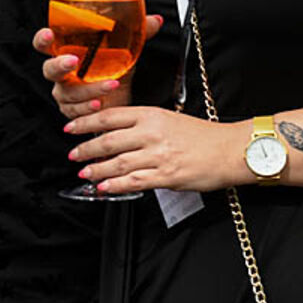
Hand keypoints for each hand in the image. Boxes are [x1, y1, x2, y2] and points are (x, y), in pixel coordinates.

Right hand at [34, 14, 161, 118]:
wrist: (122, 95)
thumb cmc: (116, 67)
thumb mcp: (127, 47)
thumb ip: (138, 32)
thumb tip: (155, 20)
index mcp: (67, 51)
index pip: (45, 44)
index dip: (43, 39)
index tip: (49, 34)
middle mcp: (62, 73)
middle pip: (49, 69)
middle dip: (59, 65)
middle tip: (73, 61)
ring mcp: (65, 92)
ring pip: (67, 92)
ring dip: (88, 89)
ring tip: (110, 85)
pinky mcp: (73, 110)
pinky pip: (74, 111)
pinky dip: (87, 107)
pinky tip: (100, 103)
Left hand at [65, 104, 242, 194]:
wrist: (231, 150)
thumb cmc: (202, 135)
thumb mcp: (169, 119)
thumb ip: (143, 126)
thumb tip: (116, 136)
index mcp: (151, 115)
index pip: (109, 117)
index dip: (85, 123)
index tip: (71, 128)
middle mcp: (152, 133)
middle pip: (108, 140)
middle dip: (85, 149)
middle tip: (73, 154)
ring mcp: (158, 155)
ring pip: (117, 163)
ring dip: (96, 170)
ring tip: (84, 173)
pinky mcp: (167, 176)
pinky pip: (134, 181)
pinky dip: (115, 185)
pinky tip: (104, 188)